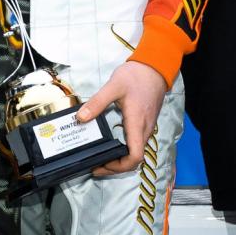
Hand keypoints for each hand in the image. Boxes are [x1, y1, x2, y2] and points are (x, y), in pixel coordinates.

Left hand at [76, 60, 167, 174]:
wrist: (154, 67)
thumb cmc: (136, 76)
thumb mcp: (113, 86)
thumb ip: (97, 103)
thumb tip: (81, 118)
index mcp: (137, 124)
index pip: (134, 157)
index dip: (119, 167)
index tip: (102, 165)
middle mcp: (144, 130)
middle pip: (134, 159)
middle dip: (115, 166)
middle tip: (96, 165)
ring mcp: (146, 127)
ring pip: (135, 151)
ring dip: (120, 158)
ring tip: (101, 156)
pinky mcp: (145, 123)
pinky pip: (136, 142)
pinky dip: (124, 148)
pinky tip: (112, 141)